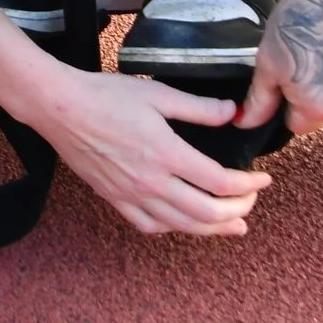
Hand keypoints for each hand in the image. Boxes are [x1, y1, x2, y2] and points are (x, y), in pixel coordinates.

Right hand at [2, 54, 271, 235]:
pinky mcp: (114, 198)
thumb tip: (232, 113)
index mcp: (166, 153)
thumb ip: (198, 108)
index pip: (219, 182)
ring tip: (232, 226)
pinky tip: (183, 223)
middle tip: (251, 203)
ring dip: (212, 229)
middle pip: (206, 213)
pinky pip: (149, 225)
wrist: (60, 108)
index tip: (262, 179)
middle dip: (237, 211)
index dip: (248, 185)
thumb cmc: (105, 95)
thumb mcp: (157, 93)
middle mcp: (151, 182)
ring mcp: (131, 195)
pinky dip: (173, 229)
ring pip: (181, 226)